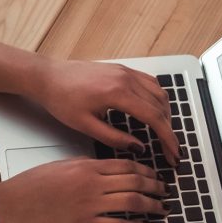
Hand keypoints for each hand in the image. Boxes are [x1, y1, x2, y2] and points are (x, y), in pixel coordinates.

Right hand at [0, 158, 168, 222]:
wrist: (12, 205)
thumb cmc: (31, 185)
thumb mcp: (61, 165)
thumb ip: (86, 165)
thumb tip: (108, 169)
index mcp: (86, 166)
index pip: (127, 165)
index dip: (146, 170)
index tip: (155, 175)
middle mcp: (92, 185)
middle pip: (135, 183)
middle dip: (155, 186)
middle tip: (164, 190)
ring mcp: (90, 206)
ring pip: (132, 203)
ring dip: (151, 206)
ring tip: (160, 208)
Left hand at [32, 59, 180, 165]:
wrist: (47, 77)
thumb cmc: (61, 99)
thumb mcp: (85, 126)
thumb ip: (114, 138)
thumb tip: (138, 147)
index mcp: (117, 92)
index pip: (154, 118)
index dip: (167, 138)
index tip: (174, 153)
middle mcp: (125, 78)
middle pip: (160, 106)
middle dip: (169, 130)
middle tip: (170, 149)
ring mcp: (125, 71)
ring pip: (159, 92)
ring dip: (166, 114)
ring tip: (164, 133)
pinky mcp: (121, 69)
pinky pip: (149, 82)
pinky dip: (157, 98)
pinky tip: (155, 110)